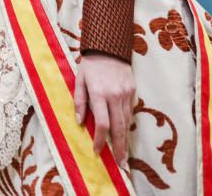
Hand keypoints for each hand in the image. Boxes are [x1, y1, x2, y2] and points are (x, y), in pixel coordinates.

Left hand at [74, 52, 134, 167]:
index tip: (98, 150)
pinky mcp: (132, 91)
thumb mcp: (79, 80)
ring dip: (125, 139)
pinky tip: (125, 134)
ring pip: (126, 121)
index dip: (100, 140)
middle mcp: (114, 95)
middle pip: (118, 127)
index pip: (102, 123)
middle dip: (119, 148)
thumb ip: (79, 101)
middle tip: (120, 164)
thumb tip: (80, 122)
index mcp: (99, 93)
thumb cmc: (90, 64)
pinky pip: (130, 111)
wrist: (109, 47)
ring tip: (124, 155)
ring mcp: (125, 93)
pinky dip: (127, 124)